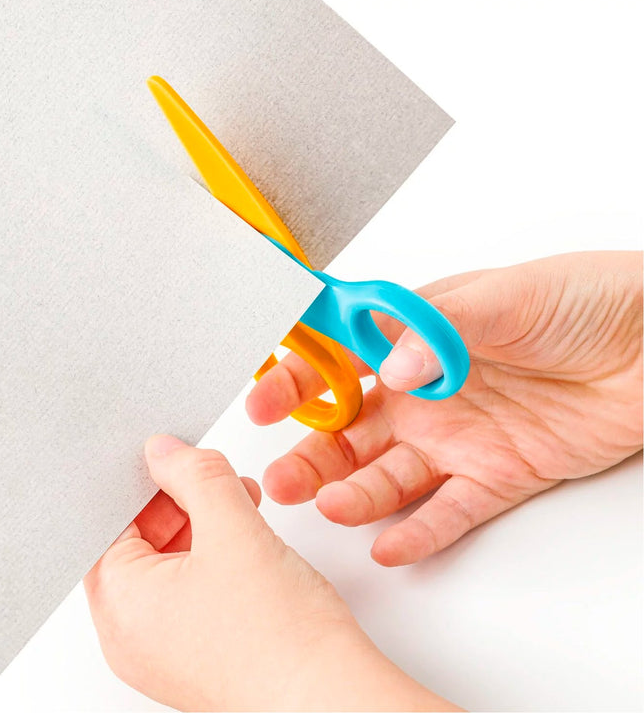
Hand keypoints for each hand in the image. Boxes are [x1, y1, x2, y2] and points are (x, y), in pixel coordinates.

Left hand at [84, 436, 454, 710]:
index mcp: (121, 607)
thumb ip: (195, 475)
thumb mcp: (233, 527)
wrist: (329, 697)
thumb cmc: (280, 638)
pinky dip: (213, 561)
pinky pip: (189, 595)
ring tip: (241, 508)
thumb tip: (164, 452)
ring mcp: (165, 651)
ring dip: (202, 527)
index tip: (174, 461)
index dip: (145, 483)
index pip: (111, 524)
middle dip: (180, 502)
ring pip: (168, 567)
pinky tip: (247, 546)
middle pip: (139, 544)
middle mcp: (132, 636)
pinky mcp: (197, 656)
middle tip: (215, 480)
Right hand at [246, 251, 642, 565]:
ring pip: (388, 475)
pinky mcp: (496, 476)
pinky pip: (449, 511)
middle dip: (312, 454)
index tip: (263, 401)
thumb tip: (392, 369)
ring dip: (354, 494)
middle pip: (351, 430)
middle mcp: (425, 393)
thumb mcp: (503, 299)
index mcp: (413, 340)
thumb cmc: (581, 301)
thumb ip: (439, 331)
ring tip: (330, 508)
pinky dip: (420, 531)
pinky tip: (390, 545)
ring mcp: (457, 438)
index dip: (296, 381)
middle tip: (281, 477)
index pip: (338, 360)